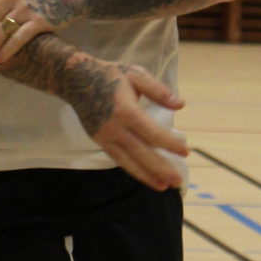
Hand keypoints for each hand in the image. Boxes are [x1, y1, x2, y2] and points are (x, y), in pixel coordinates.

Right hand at [68, 60, 187, 191]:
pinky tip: (146, 177)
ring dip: (147, 176)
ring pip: (129, 162)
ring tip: (164, 186)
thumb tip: (181, 104)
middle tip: (178, 181)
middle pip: (141, 153)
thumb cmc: (109, 74)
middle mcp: (115, 127)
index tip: (185, 151)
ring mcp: (105, 137)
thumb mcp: (136, 74)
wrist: (75, 79)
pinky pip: (119, 160)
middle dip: (161, 168)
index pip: (152, 133)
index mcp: (126, 109)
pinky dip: (134, 170)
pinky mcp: (99, 141)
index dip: (169, 144)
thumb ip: (158, 90)